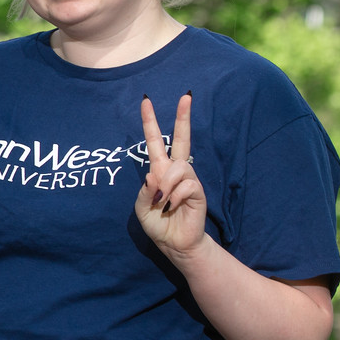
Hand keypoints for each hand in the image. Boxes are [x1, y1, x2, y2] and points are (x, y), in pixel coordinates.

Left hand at [136, 93, 206, 259]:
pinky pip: (186, 185)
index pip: (155, 141)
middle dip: (183, 118)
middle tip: (185, 97)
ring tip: (161, 202)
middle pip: (181, 139)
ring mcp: (188, 179)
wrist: (173, 242)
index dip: (150, 122)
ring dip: (166, 186)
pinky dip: (175, 197)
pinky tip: (172, 207)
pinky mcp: (198, 191)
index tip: (146, 101)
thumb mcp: (141, 206)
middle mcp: (175, 170)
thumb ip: (145, 190)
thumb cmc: (157, 222)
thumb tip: (155, 174)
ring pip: (179, 167)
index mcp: (159, 169)